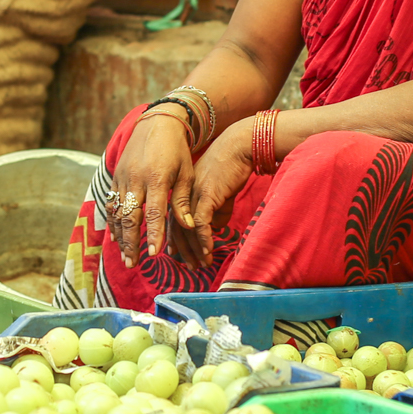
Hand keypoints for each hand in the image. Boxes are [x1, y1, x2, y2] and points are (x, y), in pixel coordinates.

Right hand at [106, 109, 194, 266]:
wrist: (157, 123)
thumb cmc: (177, 151)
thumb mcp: (186, 173)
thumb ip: (182, 201)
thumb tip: (188, 227)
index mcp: (156, 178)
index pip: (153, 212)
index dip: (153, 234)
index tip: (154, 254)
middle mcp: (135, 179)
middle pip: (130, 217)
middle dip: (131, 243)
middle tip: (133, 264)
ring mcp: (123, 177)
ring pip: (117, 212)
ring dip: (120, 237)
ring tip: (126, 257)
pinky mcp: (116, 176)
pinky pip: (111, 203)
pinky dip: (113, 221)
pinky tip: (116, 238)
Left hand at [174, 119, 253, 267]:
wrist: (240, 146)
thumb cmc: (231, 166)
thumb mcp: (221, 192)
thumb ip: (217, 210)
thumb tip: (215, 229)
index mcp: (182, 191)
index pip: (172, 220)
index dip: (174, 239)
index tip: (176, 255)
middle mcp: (183, 193)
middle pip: (176, 227)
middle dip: (183, 250)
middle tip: (191, 267)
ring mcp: (192, 194)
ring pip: (187, 228)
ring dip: (194, 249)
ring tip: (202, 265)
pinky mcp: (206, 194)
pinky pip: (202, 222)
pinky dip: (204, 239)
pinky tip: (209, 251)